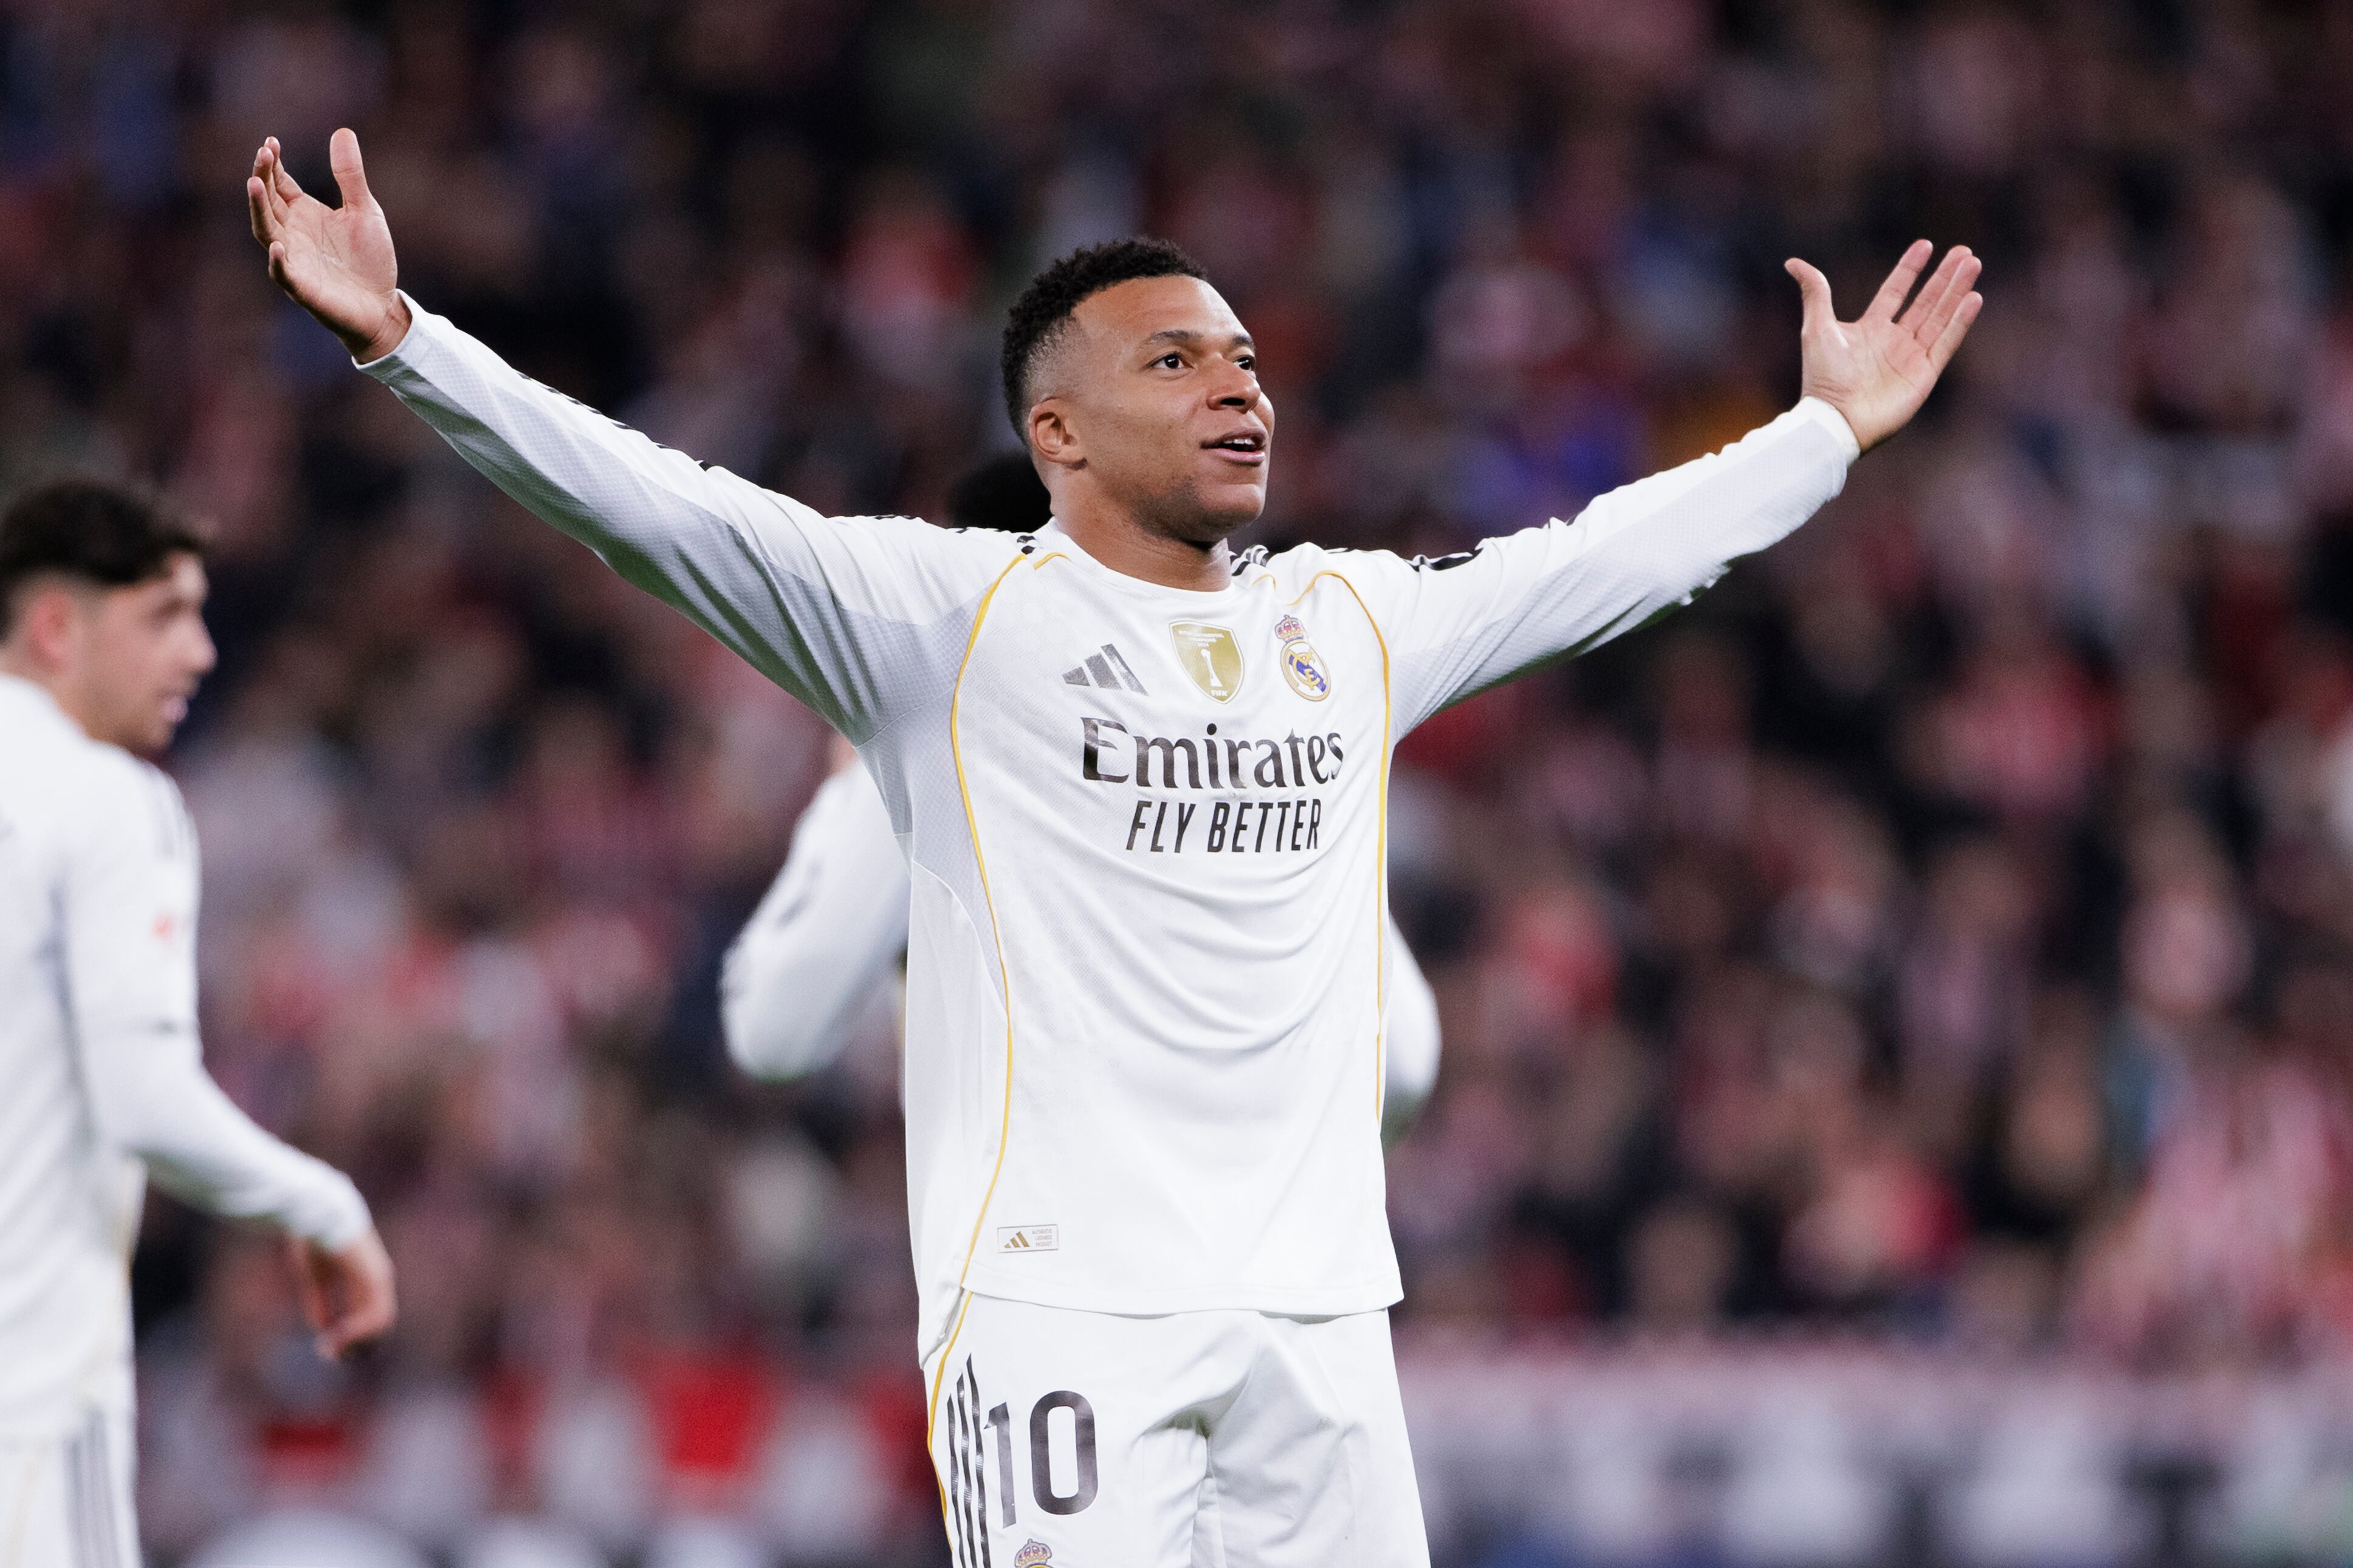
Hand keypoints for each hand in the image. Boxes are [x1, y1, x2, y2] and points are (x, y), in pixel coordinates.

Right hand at [247, 129, 410, 363]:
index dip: (272, 164)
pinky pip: (283, 272)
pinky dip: (277, 260)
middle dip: (263, 177)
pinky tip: (276, 245)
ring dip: (259, 208)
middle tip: (263, 153)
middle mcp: (292, 233)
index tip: (270, 142)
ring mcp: (294, 260)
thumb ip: (350, 176)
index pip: (279, 183)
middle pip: (268, 201)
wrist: (382, 306)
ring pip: (266, 231)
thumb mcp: (364, 210)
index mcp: (303, 213)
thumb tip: (342, 131)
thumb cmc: (369, 260)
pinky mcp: (303, 287)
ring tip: (255, 183)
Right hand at [285, 1227, 396, 1360]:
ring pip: (379, 1322)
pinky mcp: (375, 1278)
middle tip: (333, 1356)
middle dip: (354, 1343)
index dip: (349, 1336)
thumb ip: (321, 1304)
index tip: (328, 1349)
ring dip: (356, 1341)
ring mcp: (379, 1278)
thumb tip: (324, 1331)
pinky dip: (357, 1332)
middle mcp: (377, 1279)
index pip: (366, 1314)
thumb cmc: (314, 1240)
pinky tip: (338, 1338)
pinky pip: (375, 1315)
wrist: (318, 1215)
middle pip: (376, 1322)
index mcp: (364, 1277)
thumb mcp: (315, 1279)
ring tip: (332, 1350)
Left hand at [1785, 241, 1982, 452]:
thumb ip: (1815, 293)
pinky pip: (1946, 342)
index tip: (1926, 245)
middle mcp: (1893, 341)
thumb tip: (1793, 262)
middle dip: (1945, 276)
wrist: (1836, 418)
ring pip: (1940, 316)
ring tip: (1973, 264)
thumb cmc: (1822, 377)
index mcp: (1870, 329)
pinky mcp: (1924, 374)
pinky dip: (1960, 321)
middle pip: (1925, 301)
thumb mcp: (1817, 328)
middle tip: (1965, 252)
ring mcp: (1911, 357)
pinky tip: (1973, 298)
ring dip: (1957, 290)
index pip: (1895, 291)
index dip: (1910, 269)